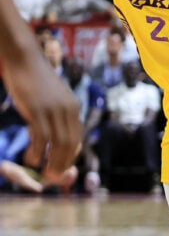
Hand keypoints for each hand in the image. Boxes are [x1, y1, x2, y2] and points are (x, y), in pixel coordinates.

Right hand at [6, 52, 81, 182]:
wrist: (25, 58)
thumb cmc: (36, 79)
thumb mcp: (54, 97)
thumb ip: (58, 112)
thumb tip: (57, 131)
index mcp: (73, 108)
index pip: (77, 138)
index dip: (71, 156)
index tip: (63, 167)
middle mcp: (68, 110)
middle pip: (70, 144)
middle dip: (63, 164)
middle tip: (54, 177)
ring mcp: (53, 110)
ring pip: (58, 143)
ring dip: (52, 162)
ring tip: (44, 173)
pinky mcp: (37, 109)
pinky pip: (41, 137)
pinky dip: (37, 151)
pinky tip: (31, 159)